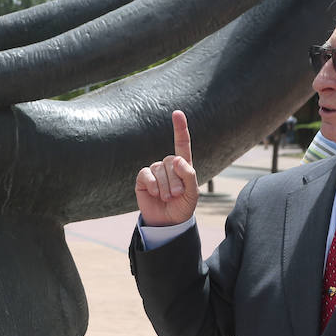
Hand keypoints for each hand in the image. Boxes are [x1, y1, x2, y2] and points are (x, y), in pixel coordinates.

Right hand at [135, 110, 198, 225]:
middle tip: (176, 195)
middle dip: (175, 180)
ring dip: (165, 185)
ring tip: (167, 198)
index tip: (177, 113)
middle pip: (171, 161)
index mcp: (183, 166)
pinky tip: (155, 193)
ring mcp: (155, 171)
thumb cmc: (182, 207)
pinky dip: (152, 183)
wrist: (167, 222)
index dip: (179, 128)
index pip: (182, 144)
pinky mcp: (143, 179)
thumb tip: (177, 159)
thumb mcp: (192, 193)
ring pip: (159, 168)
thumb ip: (189, 175)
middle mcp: (168, 166)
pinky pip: (146, 173)